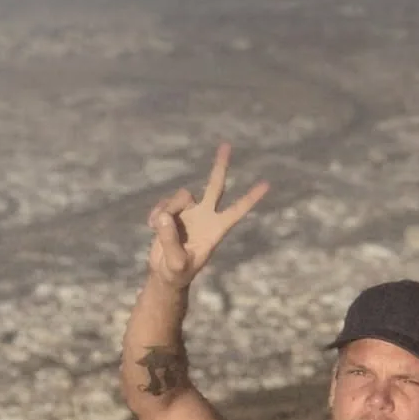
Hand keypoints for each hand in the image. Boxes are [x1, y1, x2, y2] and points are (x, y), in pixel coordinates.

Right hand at [146, 144, 268, 290]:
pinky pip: (164, 203)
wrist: (165, 274)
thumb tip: (165, 216)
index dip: (250, 198)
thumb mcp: (176, 263)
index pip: (237, 210)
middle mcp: (205, 216)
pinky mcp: (172, 212)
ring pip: (180, 196)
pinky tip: (151, 226)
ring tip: (157, 228)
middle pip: (216, 185)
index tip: (266, 184)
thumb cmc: (177, 273)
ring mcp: (189, 212)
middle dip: (220, 166)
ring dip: (167, 209)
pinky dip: (156, 214)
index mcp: (216, 230)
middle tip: (227, 145)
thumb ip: (170, 240)